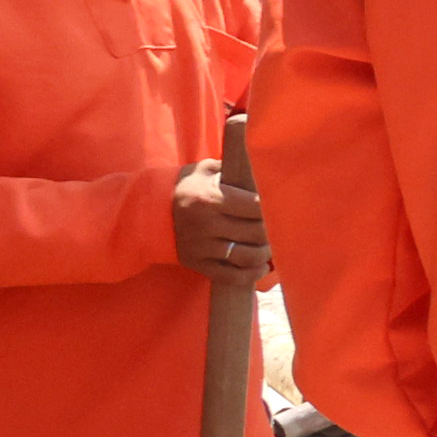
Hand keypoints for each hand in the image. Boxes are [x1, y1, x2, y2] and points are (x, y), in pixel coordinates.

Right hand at [171, 155, 273, 280]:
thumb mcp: (205, 170)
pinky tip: (261, 266)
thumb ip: (233, 166)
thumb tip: (262, 160)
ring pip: (246, 256)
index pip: (256, 207)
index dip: (273, 209)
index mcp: (209, 198)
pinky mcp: (197, 264)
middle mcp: (205, 224)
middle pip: (255, 232)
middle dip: (273, 232)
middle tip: (282, 230)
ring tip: (271, 247)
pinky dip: (251, 274)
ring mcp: (201, 247)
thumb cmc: (190, 187)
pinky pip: (231, 276)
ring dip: (265, 254)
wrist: (154, 212)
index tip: (282, 208)